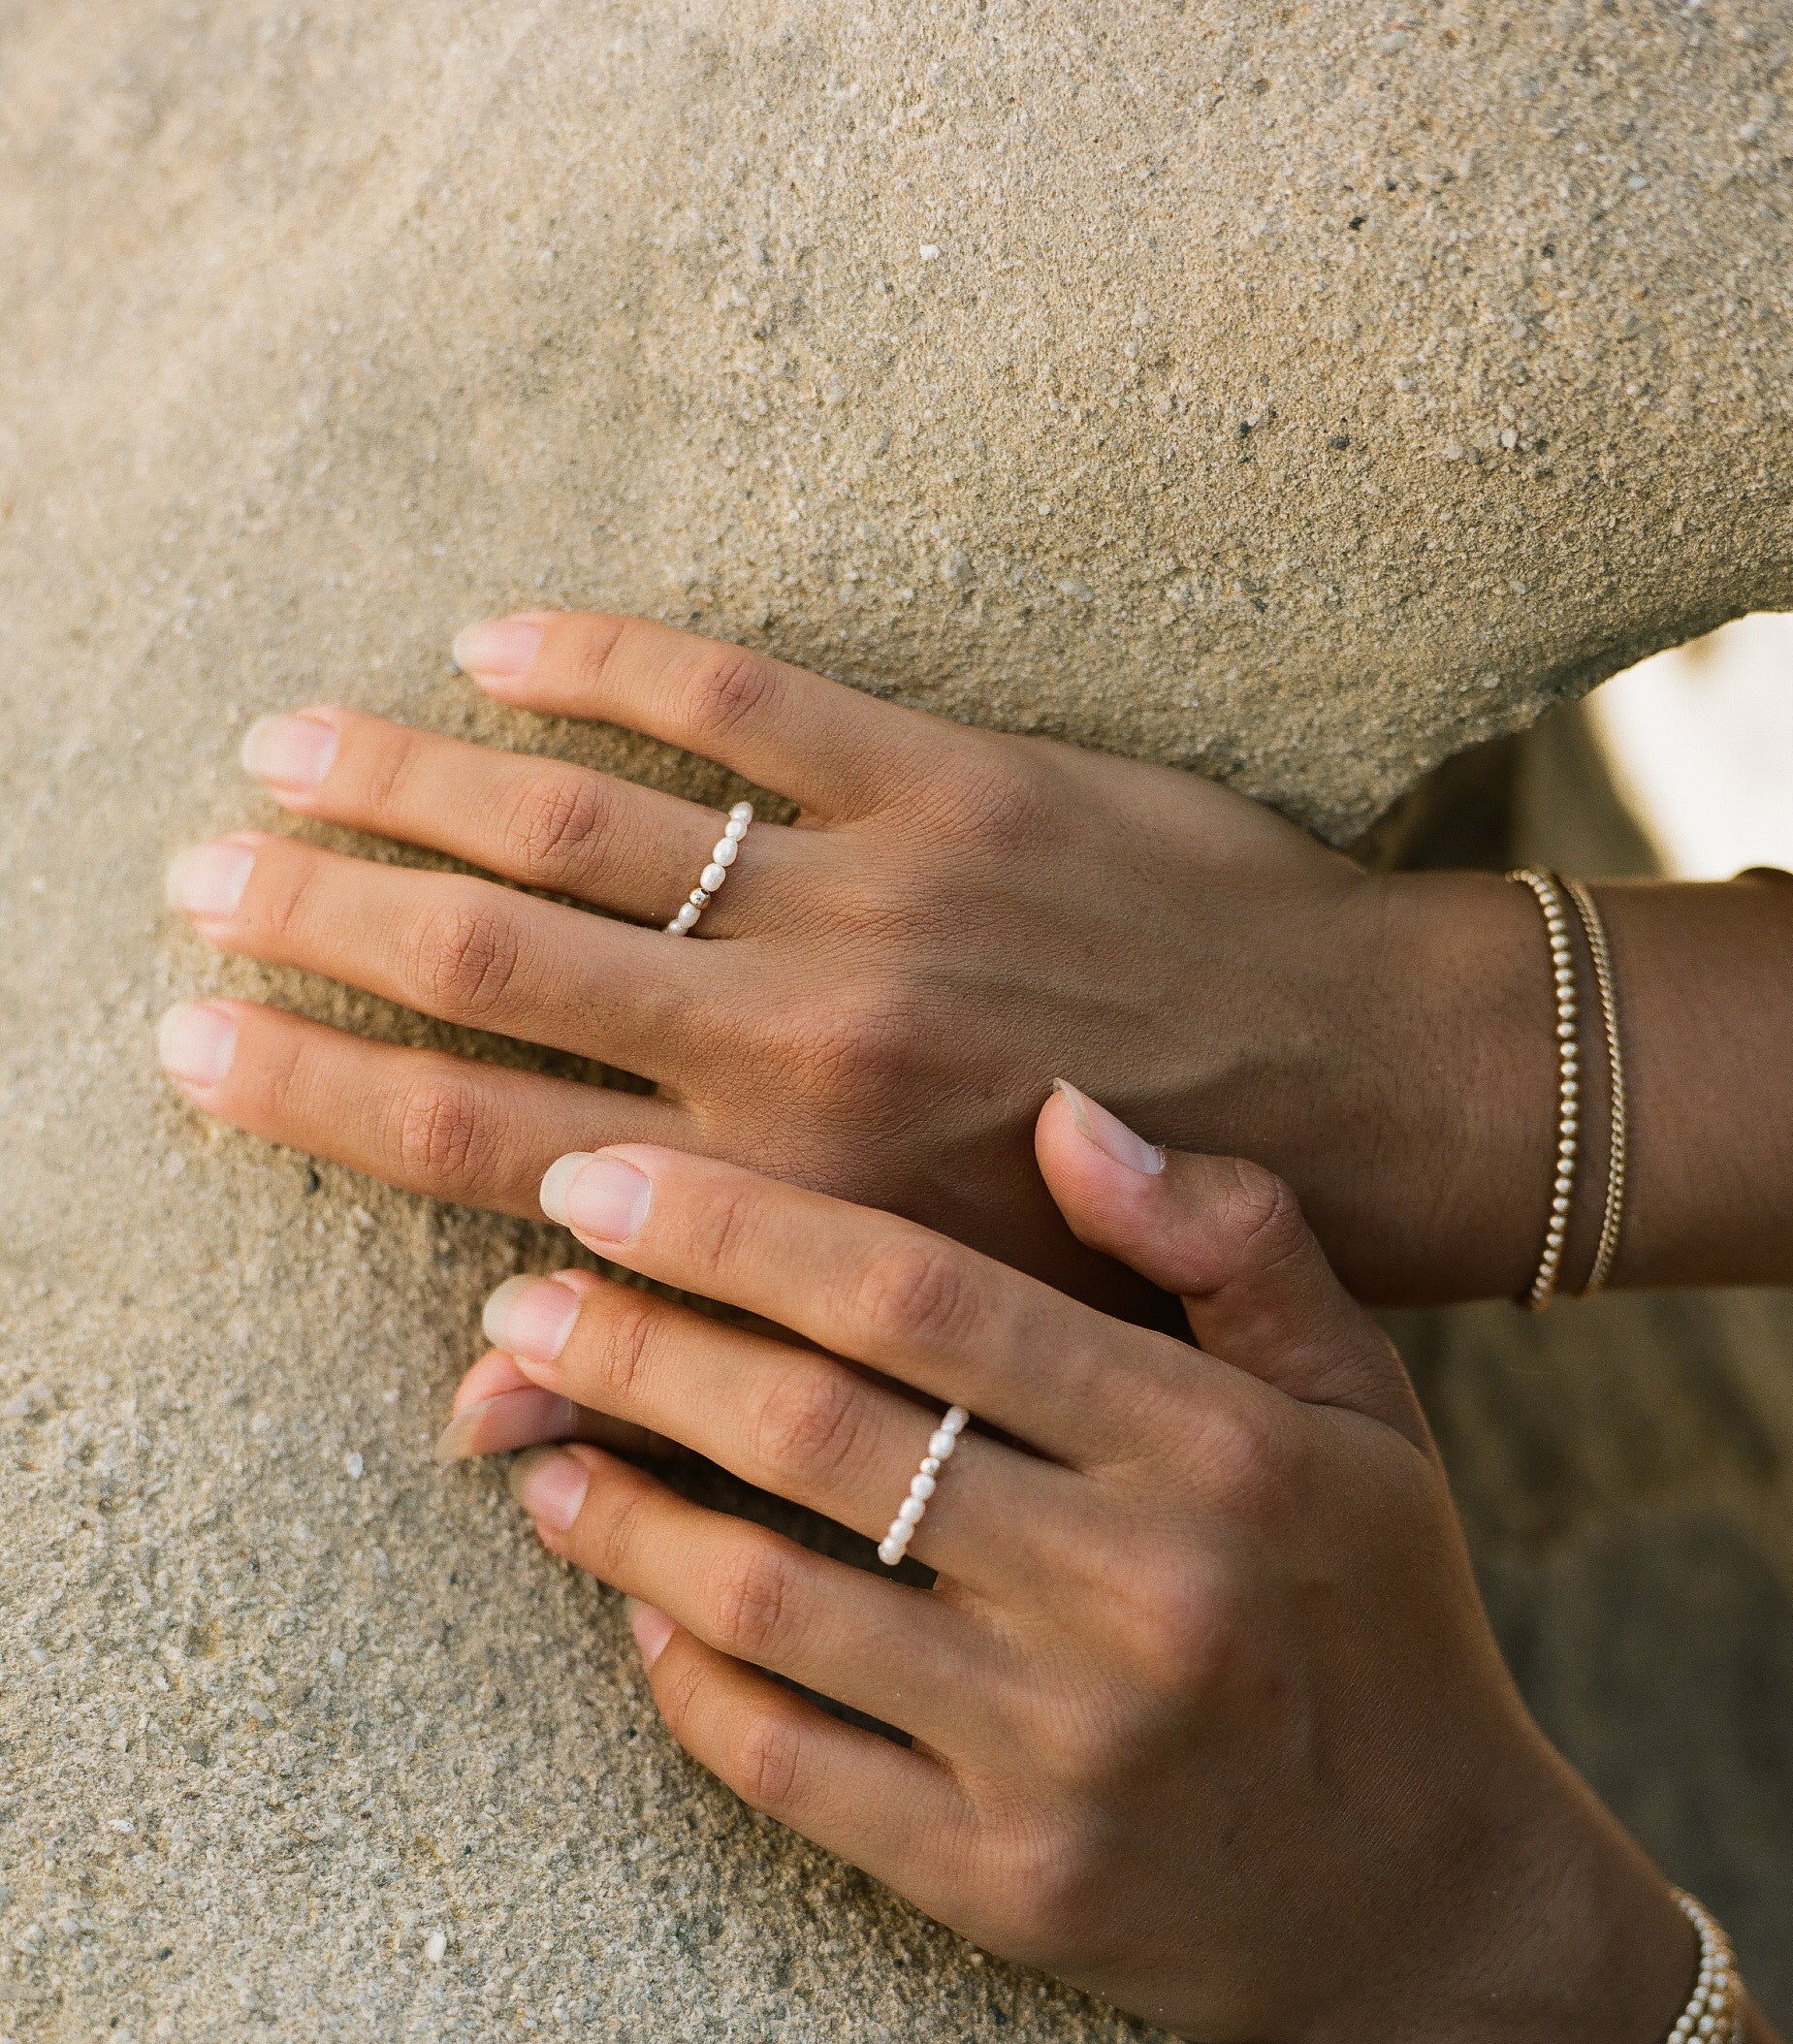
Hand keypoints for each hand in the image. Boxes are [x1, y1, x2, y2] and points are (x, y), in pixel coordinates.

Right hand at [156, 608, 1532, 1309]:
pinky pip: (743, 695)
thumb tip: (481, 1405)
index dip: (307, 1086)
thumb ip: (696, 1361)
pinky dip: (609, 660)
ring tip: (284, 745)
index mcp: (773, 1187)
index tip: (188, 1042)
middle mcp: (792, 1036)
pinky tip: (499, 638)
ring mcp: (869, 892)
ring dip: (412, 779)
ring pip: (580, 820)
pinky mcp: (955, 777)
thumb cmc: (1124, 1251)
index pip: (472, 1133)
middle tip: (191, 878)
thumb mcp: (920, 1340)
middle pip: (486, 962)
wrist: (1353, 1102)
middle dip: (317, 919)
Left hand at [439, 1082, 1688, 2043]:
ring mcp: (1067, 1754)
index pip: (929, 1299)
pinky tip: (638, 1604)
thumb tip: (1066, 1107)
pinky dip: (684, 1676)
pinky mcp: (1005, 1884)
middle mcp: (1142, 1594)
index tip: (601, 1186)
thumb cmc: (1375, 1617)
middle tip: (520, 1297)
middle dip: (635, 1347)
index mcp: (1222, 1449)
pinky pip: (785, 1765)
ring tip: (530, 1443)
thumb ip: (1235, 1243)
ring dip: (622, 1509)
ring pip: (771, 1599)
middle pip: (820, 1432)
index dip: (741, 1230)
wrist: (1430, 1902)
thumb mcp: (1359, 1410)